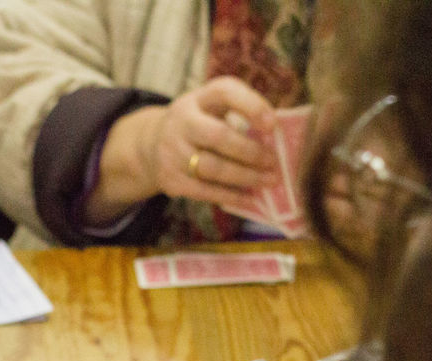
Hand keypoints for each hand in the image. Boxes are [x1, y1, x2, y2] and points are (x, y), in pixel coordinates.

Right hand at [85, 77, 279, 223]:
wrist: (152, 145)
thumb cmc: (199, 124)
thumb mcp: (212, 108)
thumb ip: (240, 113)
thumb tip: (279, 137)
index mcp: (198, 99)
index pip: (224, 92)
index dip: (251, 105)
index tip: (273, 124)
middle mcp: (182, 121)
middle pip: (218, 136)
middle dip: (251, 152)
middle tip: (274, 163)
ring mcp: (172, 151)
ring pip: (213, 168)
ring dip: (246, 177)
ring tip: (269, 181)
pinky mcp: (170, 178)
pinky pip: (204, 191)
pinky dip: (230, 195)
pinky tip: (249, 198)